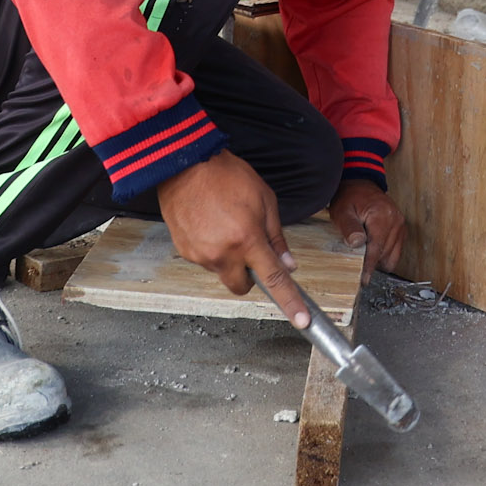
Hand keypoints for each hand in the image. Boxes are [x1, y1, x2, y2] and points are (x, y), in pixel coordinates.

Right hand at [156, 148, 293, 299]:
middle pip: (242, 287)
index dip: (290, 302)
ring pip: (222, 271)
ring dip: (228, 258)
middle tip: (249, 249)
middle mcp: (222, 253)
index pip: (274, 280)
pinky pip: (205, 260)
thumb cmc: (227, 176)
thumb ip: (277, 237)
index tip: (301, 321)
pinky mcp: (184, 251)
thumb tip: (288, 265)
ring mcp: (200, 255)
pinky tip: (209, 224)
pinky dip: (211, 249)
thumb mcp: (265, 200)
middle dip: (249, 275)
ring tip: (225, 224)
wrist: (186, 164)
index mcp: (247, 239)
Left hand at [326, 180, 405, 271]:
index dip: (369, 266)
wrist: (360, 184)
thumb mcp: (342, 211)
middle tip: (357, 267)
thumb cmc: (349, 198)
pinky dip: (385, 254)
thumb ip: (349, 227)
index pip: (377, 249)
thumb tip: (357, 243)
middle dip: (373, 264)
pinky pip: (396, 249)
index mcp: (382, 216)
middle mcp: (396, 221)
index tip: (364, 280)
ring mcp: (401, 224)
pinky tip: (373, 252)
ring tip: (365, 258)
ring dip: (380, 260)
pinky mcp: (401, 228)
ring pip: (393, 255)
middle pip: (386, 255)